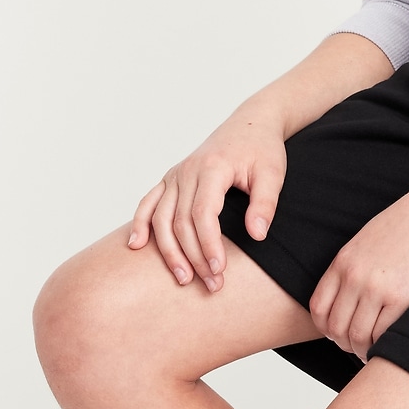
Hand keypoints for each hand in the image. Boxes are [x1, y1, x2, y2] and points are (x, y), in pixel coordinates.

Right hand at [129, 107, 286, 290]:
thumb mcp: (272, 174)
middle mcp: (187, 171)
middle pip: (181, 222)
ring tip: (183, 278)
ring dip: (169, 251)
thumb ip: (265, 204)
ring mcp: (175, 175)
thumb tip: (257, 235)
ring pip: (161, 217)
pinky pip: (149, 203)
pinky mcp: (171, 179)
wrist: (250, 123)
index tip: (219, 269)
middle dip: (194, 257)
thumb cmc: (262, 149)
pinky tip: (136, 245)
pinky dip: (140, 224)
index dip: (208, 245)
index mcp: (211, 168)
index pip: (203, 214)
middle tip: (212, 284)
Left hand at [310, 181, 408, 359]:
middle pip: (335, 327)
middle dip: (345, 344)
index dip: (326, 328)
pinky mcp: (401, 297)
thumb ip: (354, 264)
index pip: (319, 308)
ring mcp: (376, 288)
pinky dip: (383, 347)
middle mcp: (354, 276)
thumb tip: (348, 293)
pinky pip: (382, 334)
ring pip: (357, 336)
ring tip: (374, 351)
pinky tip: (390, 347)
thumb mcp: (369, 239)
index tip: (339, 334)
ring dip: (363, 350)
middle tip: (359, 348)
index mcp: (343, 261)